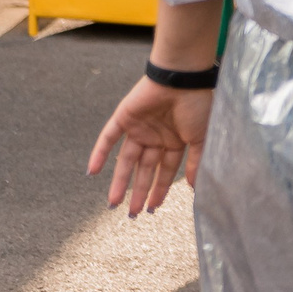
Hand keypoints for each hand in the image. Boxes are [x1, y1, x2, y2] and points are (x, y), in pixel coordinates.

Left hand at [88, 75, 212, 216]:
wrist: (182, 78)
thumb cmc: (197, 105)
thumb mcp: (200, 138)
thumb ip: (196, 162)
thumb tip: (196, 187)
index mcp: (174, 141)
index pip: (164, 171)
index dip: (158, 189)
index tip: (152, 208)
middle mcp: (155, 137)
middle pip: (143, 170)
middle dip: (138, 191)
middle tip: (132, 213)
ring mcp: (139, 128)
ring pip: (126, 159)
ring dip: (119, 180)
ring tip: (113, 202)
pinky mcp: (124, 117)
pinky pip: (108, 138)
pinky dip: (99, 153)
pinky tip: (92, 172)